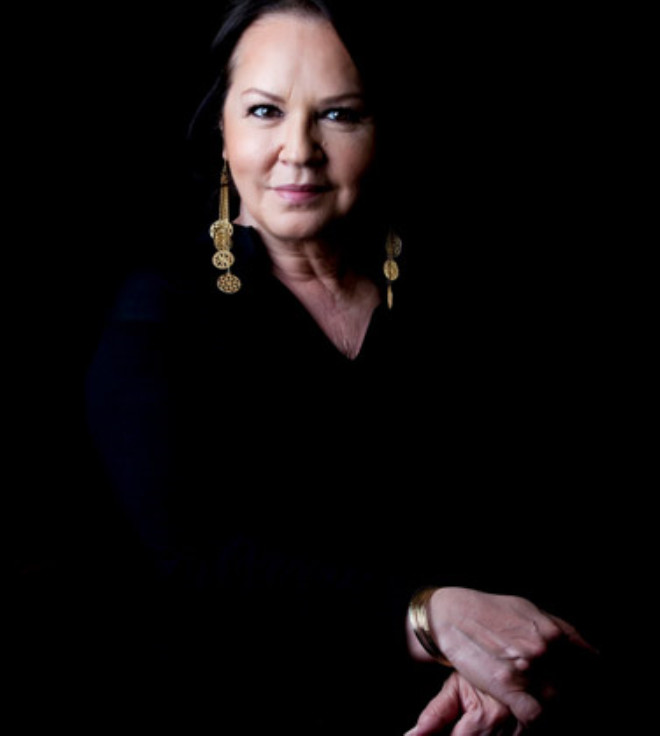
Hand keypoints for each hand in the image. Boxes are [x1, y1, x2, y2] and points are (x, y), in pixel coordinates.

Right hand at [410, 587, 596, 728]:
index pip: (589, 664)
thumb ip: (559, 629)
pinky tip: (530, 712)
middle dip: (570, 691)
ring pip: (557, 701)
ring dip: (553, 704)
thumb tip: (589, 651)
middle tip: (563, 695)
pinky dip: (537, 719)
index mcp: (552, 632)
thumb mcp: (528, 609)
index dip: (590, 676)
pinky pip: (536, 716)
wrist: (451, 616)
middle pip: (572, 685)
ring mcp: (526, 670)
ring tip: (542, 699)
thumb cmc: (488, 611)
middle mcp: (543, 650)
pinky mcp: (507, 687)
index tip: (588, 683)